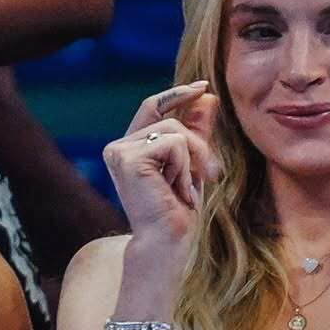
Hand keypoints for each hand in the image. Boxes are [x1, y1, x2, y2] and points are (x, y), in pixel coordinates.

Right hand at [102, 82, 220, 259]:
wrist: (169, 242)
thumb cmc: (179, 211)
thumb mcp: (193, 164)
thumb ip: (197, 131)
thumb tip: (207, 96)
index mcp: (130, 147)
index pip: (154, 106)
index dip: (178, 94)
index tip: (204, 87)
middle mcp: (119, 147)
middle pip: (170, 118)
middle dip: (198, 144)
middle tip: (210, 175)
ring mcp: (119, 151)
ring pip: (174, 129)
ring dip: (192, 159)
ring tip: (186, 189)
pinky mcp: (128, 158)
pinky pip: (173, 143)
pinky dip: (185, 167)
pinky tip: (177, 191)